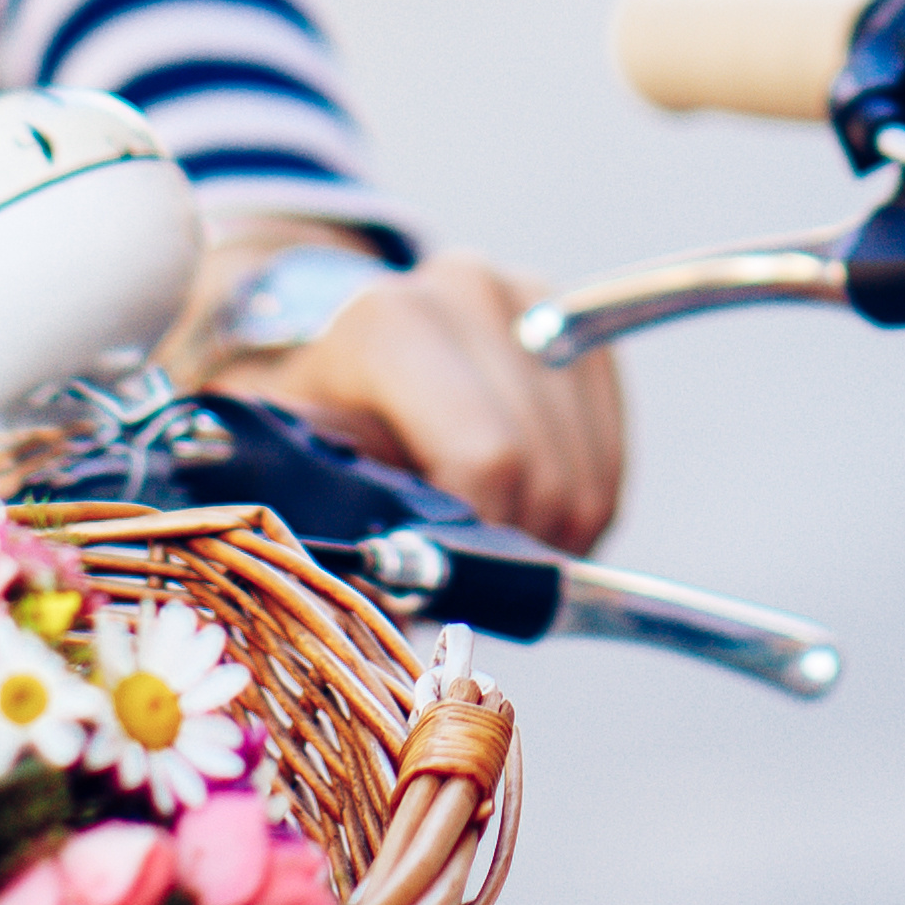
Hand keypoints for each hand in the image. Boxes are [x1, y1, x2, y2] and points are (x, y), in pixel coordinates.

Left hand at [203, 249, 624, 551]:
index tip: (446, 585)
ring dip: (553, 535)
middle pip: (543, 471)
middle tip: (471, 580)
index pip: (486, 459)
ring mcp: (532, 298)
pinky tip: (526, 512)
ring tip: (492, 549)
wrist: (332, 343)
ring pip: (586, 472)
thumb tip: (396, 614)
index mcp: (390, 323)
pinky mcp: (578, 322)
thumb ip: (336, 529)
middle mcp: (469, 290)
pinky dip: (580, 504)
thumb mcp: (293, 467)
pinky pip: (611, 452)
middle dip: (515, 550)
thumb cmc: (310, 415)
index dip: (480, 547)